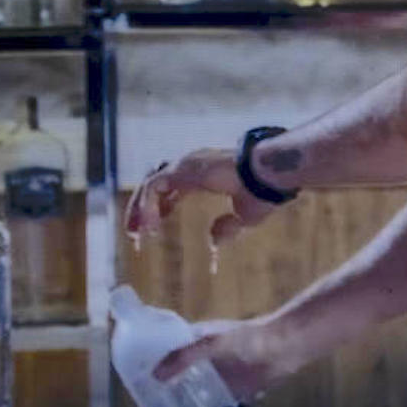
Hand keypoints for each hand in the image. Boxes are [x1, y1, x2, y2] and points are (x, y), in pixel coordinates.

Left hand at [124, 148, 275, 244]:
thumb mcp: (244, 217)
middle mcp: (192, 165)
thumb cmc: (263, 191)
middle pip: (156, 183)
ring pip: (151, 185)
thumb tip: (213, 242)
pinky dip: (146, 206)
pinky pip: (154, 187)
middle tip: (136, 233)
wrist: (270, 174)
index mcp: (205, 174)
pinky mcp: (183, 169)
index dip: (162, 207)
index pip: (172, 187)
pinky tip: (149, 227)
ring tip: (136, 234)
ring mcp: (186, 164)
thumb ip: (227, 227)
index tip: (155, 229)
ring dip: (140, 209)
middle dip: (142, 208)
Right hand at [153, 316, 296, 402]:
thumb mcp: (211, 343)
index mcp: (196, 341)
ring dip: (182, 404)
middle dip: (164, 390)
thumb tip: (154, 375)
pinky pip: (213, 405)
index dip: (151, 365)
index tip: (135, 382)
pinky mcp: (232, 391)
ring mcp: (218, 376)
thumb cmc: (246, 339)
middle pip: (178, 376)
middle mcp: (203, 359)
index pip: (167, 352)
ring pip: (194, 392)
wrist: (283, 347)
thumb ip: (184, 357)